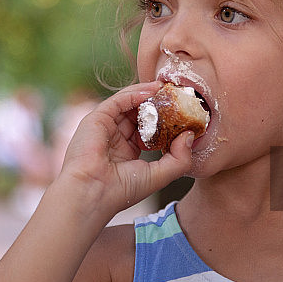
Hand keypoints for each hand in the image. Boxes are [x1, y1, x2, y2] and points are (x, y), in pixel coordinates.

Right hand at [58, 81, 193, 216]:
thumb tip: (189, 135)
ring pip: (129, 104)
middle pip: (139, 114)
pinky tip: (150, 92)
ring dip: (148, 95)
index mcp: (127, 153)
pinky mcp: (97, 118)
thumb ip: (179, 158)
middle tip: (176, 96)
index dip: (165, 122)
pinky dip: (135, 94)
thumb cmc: (122, 190)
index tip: (183, 114)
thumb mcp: (160, 175)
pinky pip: (118, 100)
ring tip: (166, 88)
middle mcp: (115, 138)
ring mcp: (106, 127)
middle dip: (158, 105)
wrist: (92, 193)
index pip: (148, 131)